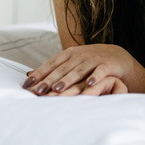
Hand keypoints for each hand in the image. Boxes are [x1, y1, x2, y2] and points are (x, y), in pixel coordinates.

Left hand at [22, 44, 141, 96]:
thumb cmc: (90, 62)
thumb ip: (52, 68)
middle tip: (39, 91)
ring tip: (58, 89)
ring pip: (79, 70)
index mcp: (70, 53)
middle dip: (50, 80)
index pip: (52, 63)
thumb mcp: (71, 62)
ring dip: (68, 79)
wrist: (118, 57)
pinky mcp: (108, 64)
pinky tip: (89, 84)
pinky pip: (100, 71)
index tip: (27, 84)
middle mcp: (81, 55)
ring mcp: (95, 58)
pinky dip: (95, 77)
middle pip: (63, 68)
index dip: (39, 73)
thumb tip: (28, 74)